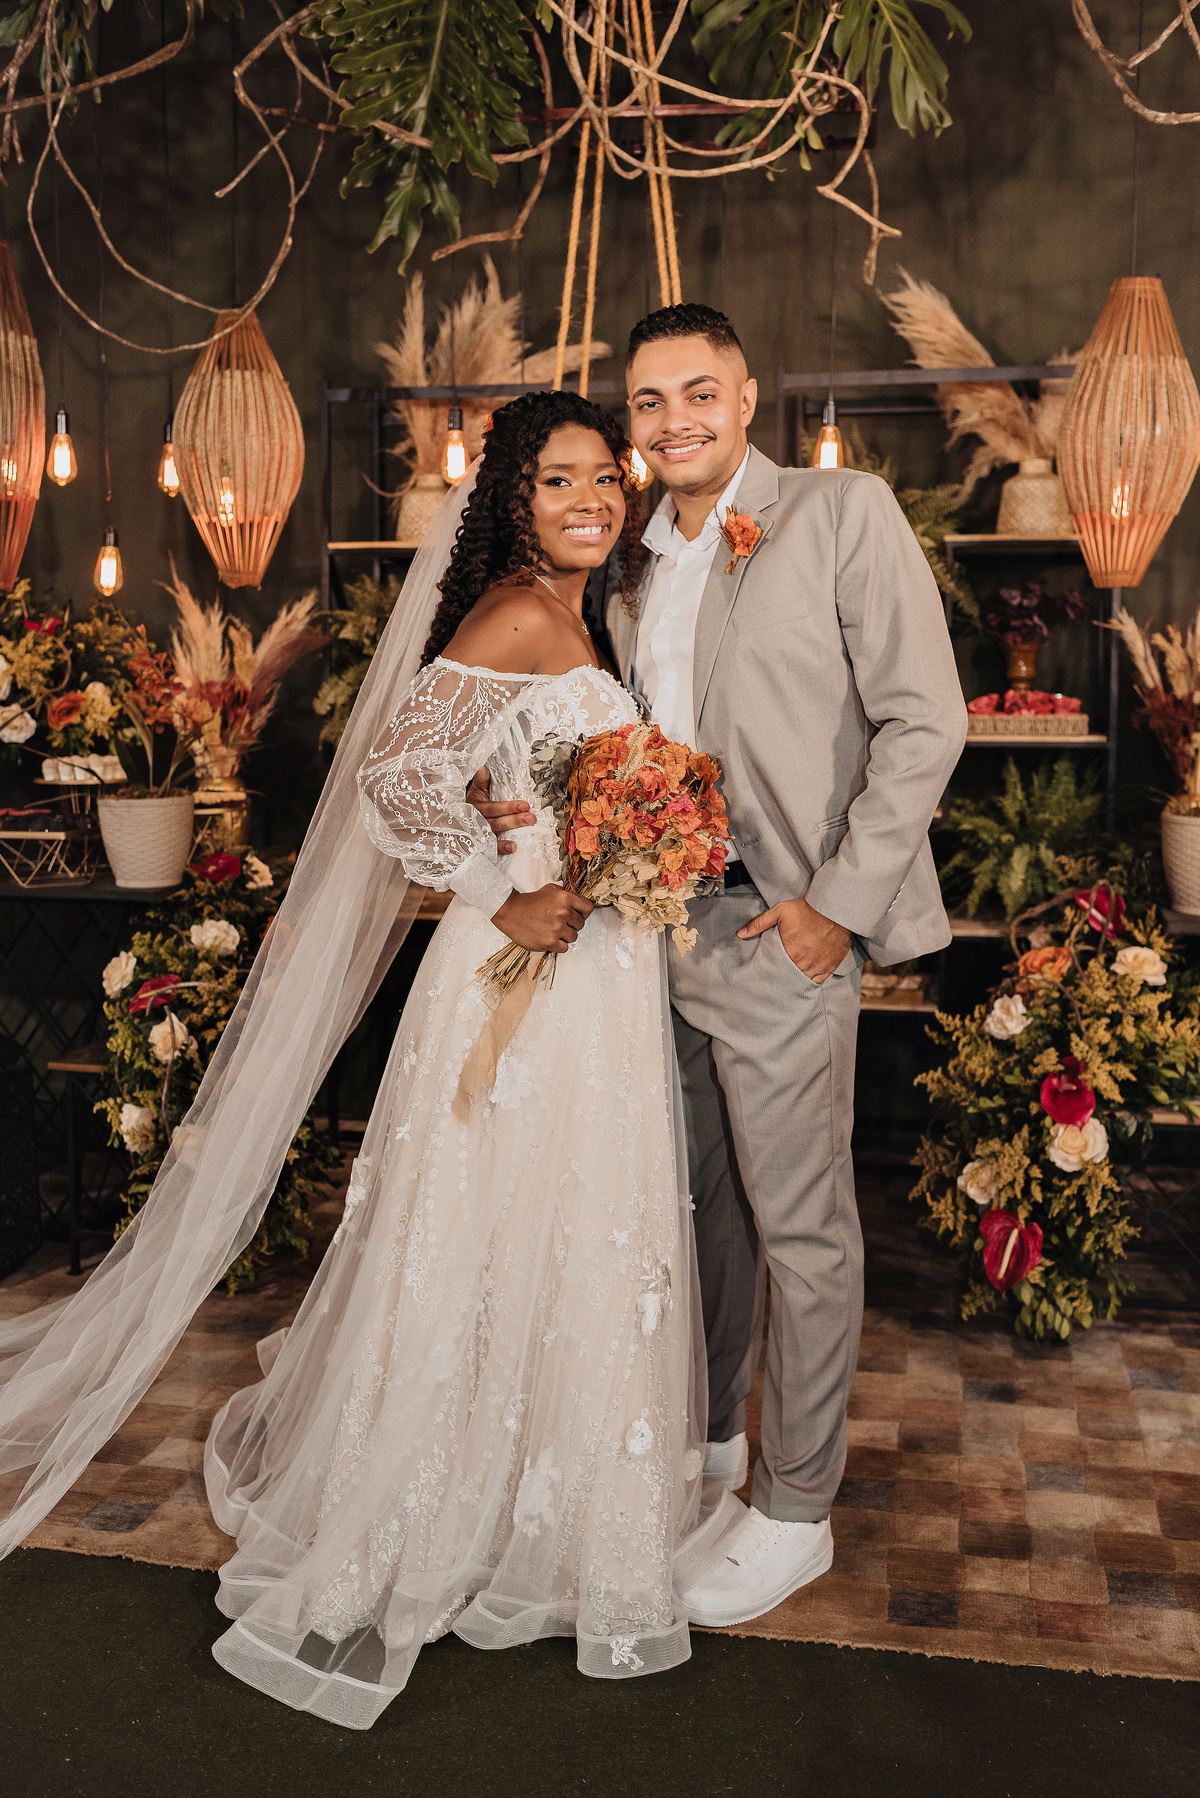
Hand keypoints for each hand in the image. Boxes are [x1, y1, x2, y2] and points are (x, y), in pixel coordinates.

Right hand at [466, 767, 535, 856]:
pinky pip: (489, 849)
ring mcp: (477, 834)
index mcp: (475, 806)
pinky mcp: (480, 845)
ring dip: (506, 839)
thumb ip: (481, 780)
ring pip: (493, 835)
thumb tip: (483, 767)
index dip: (508, 807)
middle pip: (496, 823)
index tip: (525, 805)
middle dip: (514, 821)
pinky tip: (512, 849)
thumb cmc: (472, 803)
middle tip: (531, 818)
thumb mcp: (475, 791)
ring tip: (519, 841)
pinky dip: (499, 849)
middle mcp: (475, 821)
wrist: (455, 821)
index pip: (493, 808)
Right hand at [492, 885, 593, 953]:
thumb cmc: (528, 902)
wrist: (510, 912)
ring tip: (553, 930)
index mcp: (565, 898)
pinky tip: (550, 938)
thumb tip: (576, 901)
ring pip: (573, 937)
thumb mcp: (549, 890)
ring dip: (565, 936)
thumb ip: (564, 894)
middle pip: (581, 924)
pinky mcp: (550, 942)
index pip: (588, 908)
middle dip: (572, 925)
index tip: (578, 915)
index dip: (583, 913)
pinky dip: (558, 945)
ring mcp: (557, 928)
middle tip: (559, 923)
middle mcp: (563, 913)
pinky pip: (564, 948)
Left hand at [737, 896, 851, 984]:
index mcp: (790, 953)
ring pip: (804, 981)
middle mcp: (804, 963)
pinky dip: (812, 981)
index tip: (768, 971)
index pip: (776, 970)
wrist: (834, 909)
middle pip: (790, 977)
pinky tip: (805, 979)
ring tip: (789, 979)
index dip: (772, 971)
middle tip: (777, 978)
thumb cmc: (807, 909)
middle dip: (784, 977)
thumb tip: (740, 934)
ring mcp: (818, 966)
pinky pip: (819, 980)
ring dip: (797, 980)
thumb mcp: (780, 911)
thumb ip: (759, 923)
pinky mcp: (830, 965)